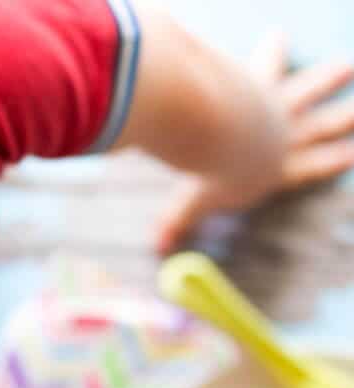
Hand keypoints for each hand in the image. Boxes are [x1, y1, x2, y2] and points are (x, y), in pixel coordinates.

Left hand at [156, 34, 353, 253]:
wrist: (217, 129)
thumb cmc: (210, 171)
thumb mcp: (193, 203)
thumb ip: (177, 222)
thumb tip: (158, 248)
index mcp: (275, 170)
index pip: (309, 169)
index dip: (331, 162)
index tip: (352, 153)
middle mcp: (284, 136)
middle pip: (318, 128)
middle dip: (341, 119)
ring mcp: (277, 105)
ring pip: (308, 90)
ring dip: (327, 78)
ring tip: (348, 66)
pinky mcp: (261, 79)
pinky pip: (269, 61)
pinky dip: (274, 49)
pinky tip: (278, 33)